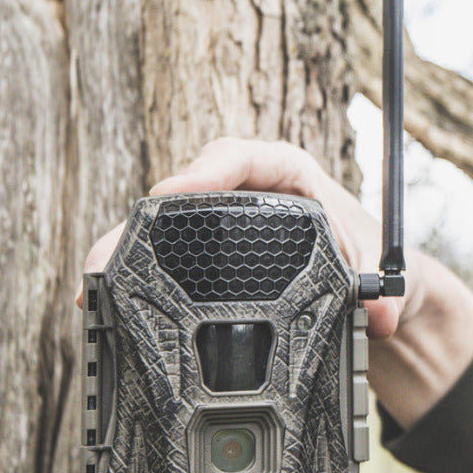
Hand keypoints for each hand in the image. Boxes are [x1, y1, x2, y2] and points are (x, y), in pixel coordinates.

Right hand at [79, 137, 419, 340]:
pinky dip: (137, 273)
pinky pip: (167, 254)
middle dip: (143, 222)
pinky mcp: (208, 252)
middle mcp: (246, 192)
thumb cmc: (366, 255)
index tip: (175, 190)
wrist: (367, 282)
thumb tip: (379, 314)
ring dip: (127, 251)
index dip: (204, 170)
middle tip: (109, 252)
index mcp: (287, 174)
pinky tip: (107, 298)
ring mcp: (221, 222)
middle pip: (186, 194)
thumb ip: (379, 289)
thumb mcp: (379, 268)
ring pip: (166, 228)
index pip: (240, 158)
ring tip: (93, 283)